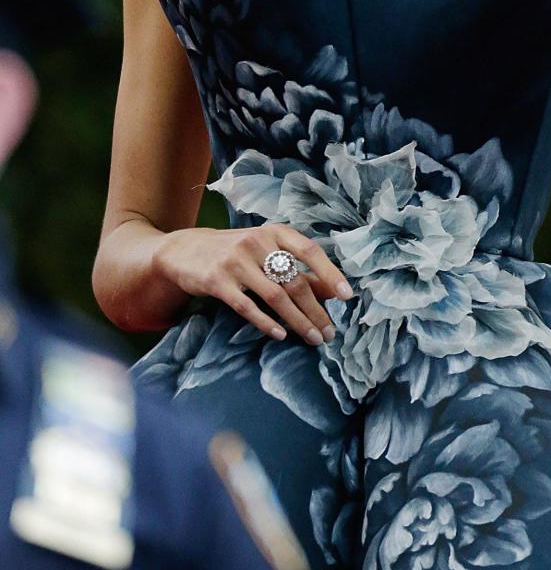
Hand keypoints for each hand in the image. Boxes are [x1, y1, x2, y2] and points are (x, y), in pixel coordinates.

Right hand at [153, 223, 352, 344]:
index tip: (347, 296)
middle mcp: (256, 242)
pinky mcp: (217, 281)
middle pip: (294, 280)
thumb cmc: (235, 252)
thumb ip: (295, 268)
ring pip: (275, 296)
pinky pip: (247, 307)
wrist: (184, 250)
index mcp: (274, 232)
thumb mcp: (266, 251)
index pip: (309, 250)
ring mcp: (235, 261)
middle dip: (316, 310)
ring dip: (298, 321)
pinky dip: (266, 322)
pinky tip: (280, 335)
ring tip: (312, 338)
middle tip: (329, 332)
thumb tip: (331, 291)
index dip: (330, 273)